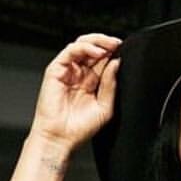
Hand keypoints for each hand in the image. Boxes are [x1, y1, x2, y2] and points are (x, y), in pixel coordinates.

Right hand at [32, 33, 121, 150]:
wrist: (59, 139)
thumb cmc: (78, 130)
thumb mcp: (104, 107)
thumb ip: (111, 85)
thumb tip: (116, 62)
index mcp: (90, 82)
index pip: (102, 60)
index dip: (112, 53)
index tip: (124, 50)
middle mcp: (79, 74)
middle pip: (93, 48)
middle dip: (106, 43)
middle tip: (117, 44)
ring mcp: (67, 71)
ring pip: (82, 44)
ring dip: (97, 41)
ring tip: (109, 46)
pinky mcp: (56, 69)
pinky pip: (71, 50)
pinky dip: (85, 48)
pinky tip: (97, 52)